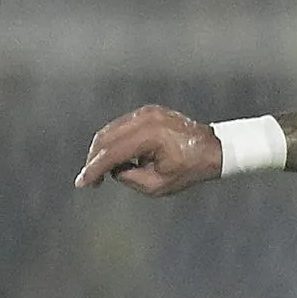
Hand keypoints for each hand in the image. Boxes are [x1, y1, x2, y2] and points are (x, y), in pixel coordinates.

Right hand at [76, 105, 222, 195]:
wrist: (213, 148)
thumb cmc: (191, 169)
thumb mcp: (159, 185)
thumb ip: (131, 179)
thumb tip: (114, 170)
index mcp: (149, 136)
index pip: (112, 153)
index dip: (94, 169)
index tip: (82, 183)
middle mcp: (145, 119)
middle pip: (106, 138)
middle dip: (94, 160)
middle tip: (91, 180)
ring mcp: (146, 112)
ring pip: (111, 130)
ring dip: (102, 151)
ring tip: (102, 172)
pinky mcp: (148, 111)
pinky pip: (122, 126)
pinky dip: (115, 141)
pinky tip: (117, 158)